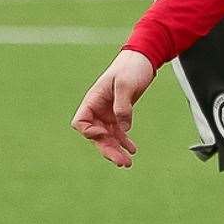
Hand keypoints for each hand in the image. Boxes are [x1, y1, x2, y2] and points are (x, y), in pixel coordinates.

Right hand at [71, 49, 155, 166]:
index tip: (104, 134)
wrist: (143, 60)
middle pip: (96, 135)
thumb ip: (123, 106)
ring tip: (128, 163)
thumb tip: (123, 128)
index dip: (89, 132)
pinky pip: (119, 132)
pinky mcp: (119, 114)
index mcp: (93, 100)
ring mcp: (108, 113)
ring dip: (116, 150)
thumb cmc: (131, 68)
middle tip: (122, 163)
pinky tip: (133, 150)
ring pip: (108, 137)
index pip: (80, 122)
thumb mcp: (126, 85)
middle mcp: (97, 109)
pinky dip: (124, 142)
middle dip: (107, 150)